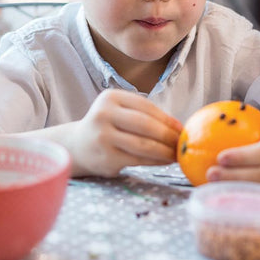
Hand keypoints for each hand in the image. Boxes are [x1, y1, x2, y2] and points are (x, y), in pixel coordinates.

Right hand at [43, 89, 181, 177]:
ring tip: (176, 154)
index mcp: (110, 98)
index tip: (181, 128)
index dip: (167, 118)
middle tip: (182, 143)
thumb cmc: (107, 126)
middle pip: (145, 125)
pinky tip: (164, 161)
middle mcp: (104, 115)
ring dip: (165, 151)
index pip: (146, 106)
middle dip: (168, 135)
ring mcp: (103, 137)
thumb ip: (145, 115)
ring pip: (143, 145)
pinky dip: (155, 161)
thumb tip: (179, 127)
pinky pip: (138, 160)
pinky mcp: (106, 158)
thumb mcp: (120, 111)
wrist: (77, 145)